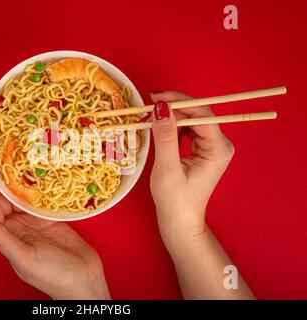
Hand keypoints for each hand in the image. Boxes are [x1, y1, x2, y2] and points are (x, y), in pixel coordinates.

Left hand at [0, 149, 109, 299]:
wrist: (84, 281)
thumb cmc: (54, 275)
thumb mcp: (26, 259)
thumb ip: (3, 240)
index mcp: (5, 234)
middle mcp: (15, 225)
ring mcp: (32, 219)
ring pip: (18, 191)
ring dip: (13, 173)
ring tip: (11, 151)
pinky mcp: (48, 216)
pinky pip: (37, 194)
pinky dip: (34, 180)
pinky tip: (34, 166)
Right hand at [149, 91, 234, 242]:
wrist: (179, 222)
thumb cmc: (175, 201)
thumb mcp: (167, 168)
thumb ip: (164, 137)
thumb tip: (160, 107)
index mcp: (218, 148)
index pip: (202, 113)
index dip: (179, 101)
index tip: (155, 97)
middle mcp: (219, 144)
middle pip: (197, 114)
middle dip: (172, 108)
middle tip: (147, 106)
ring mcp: (211, 147)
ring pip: (191, 120)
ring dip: (170, 117)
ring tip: (149, 117)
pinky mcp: (202, 150)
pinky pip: (187, 130)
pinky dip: (172, 127)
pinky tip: (158, 129)